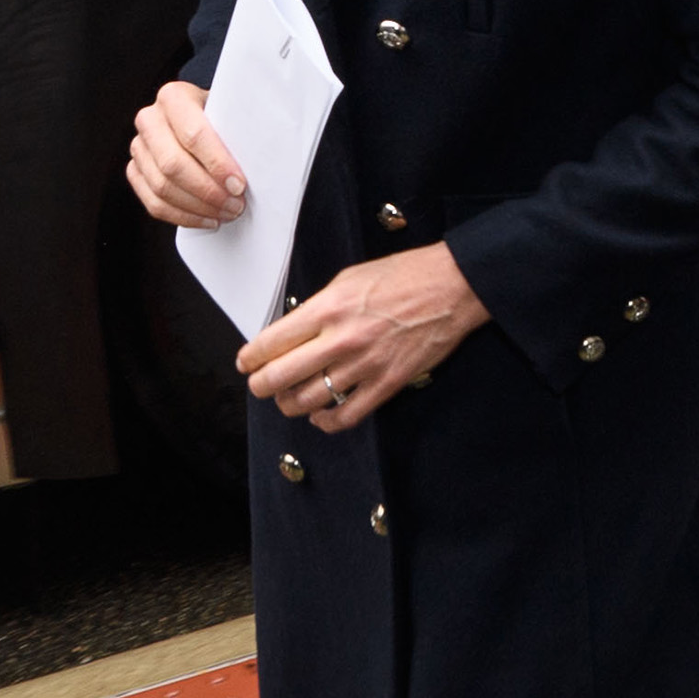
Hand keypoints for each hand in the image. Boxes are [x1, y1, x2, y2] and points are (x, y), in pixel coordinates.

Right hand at [127, 80, 244, 228]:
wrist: (201, 117)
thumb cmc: (218, 116)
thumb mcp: (228, 111)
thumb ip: (235, 129)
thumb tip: (258, 160)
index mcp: (173, 97)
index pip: (193, 134)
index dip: (216, 163)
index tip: (238, 184)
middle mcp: (150, 119)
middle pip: (172, 164)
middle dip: (208, 191)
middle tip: (235, 204)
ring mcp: (139, 146)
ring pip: (161, 187)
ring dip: (197, 208)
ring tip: (225, 212)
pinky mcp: (135, 170)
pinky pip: (153, 203)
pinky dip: (182, 216)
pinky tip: (206, 218)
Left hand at [241, 242, 490, 431]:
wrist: (451, 286)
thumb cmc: (405, 276)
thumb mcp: (349, 278)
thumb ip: (319, 306)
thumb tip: (293, 329)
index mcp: (327, 308)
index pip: (271, 342)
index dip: (251, 358)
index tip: (246, 362)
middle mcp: (341, 339)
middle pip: (280, 377)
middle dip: (261, 385)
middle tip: (259, 385)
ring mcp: (364, 365)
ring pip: (308, 400)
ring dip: (290, 404)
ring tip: (288, 399)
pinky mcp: (387, 384)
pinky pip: (346, 415)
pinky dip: (326, 422)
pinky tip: (320, 416)